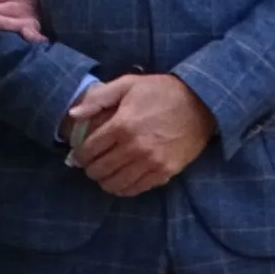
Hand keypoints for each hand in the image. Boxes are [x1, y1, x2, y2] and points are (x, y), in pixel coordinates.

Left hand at [71, 75, 215, 196]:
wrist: (202, 103)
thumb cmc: (162, 91)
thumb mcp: (128, 84)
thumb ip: (98, 99)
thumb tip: (73, 114)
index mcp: (122, 125)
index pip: (89, 150)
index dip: (79, 155)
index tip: (79, 155)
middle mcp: (134, 147)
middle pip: (100, 169)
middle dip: (90, 168)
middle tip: (91, 164)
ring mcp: (150, 162)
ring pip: (115, 184)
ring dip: (105, 181)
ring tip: (105, 174)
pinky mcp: (165, 172)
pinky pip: (136, 189)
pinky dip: (124, 188)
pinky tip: (122, 181)